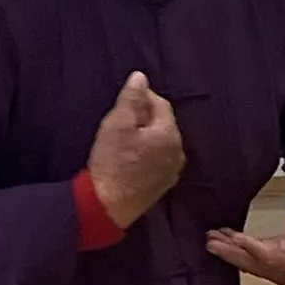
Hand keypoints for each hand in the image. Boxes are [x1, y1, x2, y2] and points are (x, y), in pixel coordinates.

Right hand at [86, 71, 183, 225]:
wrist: (107, 206)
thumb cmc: (112, 162)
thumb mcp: (117, 124)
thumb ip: (132, 98)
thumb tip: (141, 77)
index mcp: (170, 134)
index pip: (161, 104)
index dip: (143, 97)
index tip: (125, 100)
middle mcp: (178, 152)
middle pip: (163, 124)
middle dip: (144, 117)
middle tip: (121, 119)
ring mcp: (172, 172)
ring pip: (160, 143)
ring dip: (146, 136)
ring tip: (123, 138)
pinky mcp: (162, 186)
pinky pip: (157, 160)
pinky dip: (146, 153)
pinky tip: (129, 157)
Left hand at [208, 211, 284, 284]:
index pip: (270, 258)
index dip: (252, 248)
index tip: (236, 237)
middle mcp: (283, 271)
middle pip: (252, 264)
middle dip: (230, 254)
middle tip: (211, 243)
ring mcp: (276, 268)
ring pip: (248, 262)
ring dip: (229, 251)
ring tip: (210, 239)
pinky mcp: (271, 259)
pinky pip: (250, 256)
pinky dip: (235, 247)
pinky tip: (223, 237)